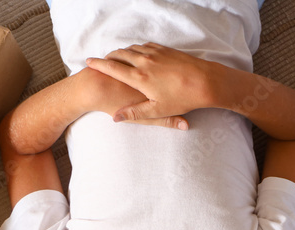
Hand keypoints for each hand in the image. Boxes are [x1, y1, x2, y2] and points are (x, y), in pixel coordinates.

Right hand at [86, 43, 218, 126]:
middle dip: (108, 57)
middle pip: (119, 55)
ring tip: (115, 57)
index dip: (98, 64)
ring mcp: (155, 53)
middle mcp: (144, 61)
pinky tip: (137, 53)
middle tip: (99, 60)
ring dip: (121, 52)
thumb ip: (135, 113)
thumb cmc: (182, 98)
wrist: (206, 80)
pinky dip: (136, 48)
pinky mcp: (165, 50)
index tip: (88, 61)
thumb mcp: (156, 111)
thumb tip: (116, 118)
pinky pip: (144, 46)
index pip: (112, 67)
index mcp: (139, 77)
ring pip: (132, 48)